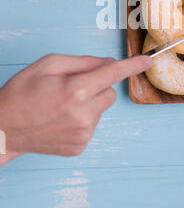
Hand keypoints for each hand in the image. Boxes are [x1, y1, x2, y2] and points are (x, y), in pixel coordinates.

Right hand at [0, 53, 151, 165]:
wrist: (4, 127)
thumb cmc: (23, 92)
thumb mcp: (48, 64)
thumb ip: (82, 62)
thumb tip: (108, 63)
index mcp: (76, 90)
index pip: (113, 74)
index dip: (131, 66)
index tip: (146, 61)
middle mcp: (83, 114)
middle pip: (109, 92)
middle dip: (98, 86)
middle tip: (72, 87)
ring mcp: (83, 134)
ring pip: (102, 109)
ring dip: (89, 103)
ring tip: (62, 105)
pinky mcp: (79, 146)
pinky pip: (93, 125)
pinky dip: (83, 119)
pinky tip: (61, 119)